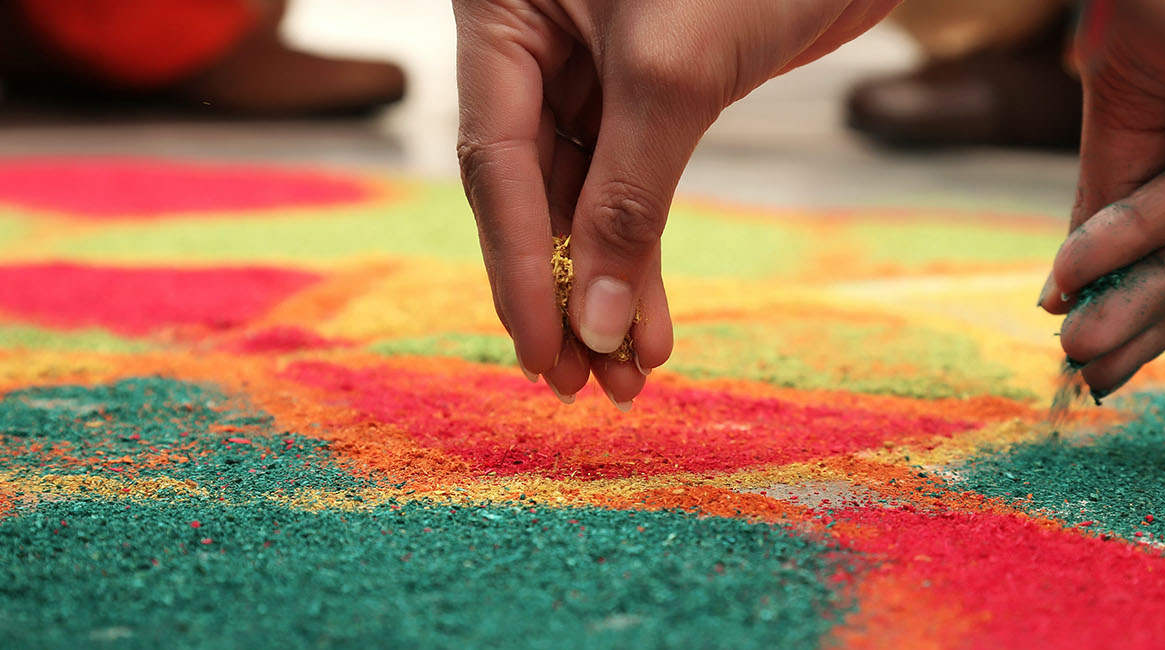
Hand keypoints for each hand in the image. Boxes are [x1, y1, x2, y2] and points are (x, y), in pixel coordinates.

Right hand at [454, 0, 897, 406]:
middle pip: (531, 192)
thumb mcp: (671, 74)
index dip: (518, 267)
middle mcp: (535, 44)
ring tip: (624, 373)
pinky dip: (639, 256)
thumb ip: (626, 198)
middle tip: (581, 381)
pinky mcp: (653, 91)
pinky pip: (630, 188)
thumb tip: (594, 320)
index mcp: (503, 15)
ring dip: (603, 288)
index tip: (544, 352)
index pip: (493, 162)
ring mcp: (593, 70)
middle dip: (562, 290)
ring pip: (582, 201)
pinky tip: (647, 323)